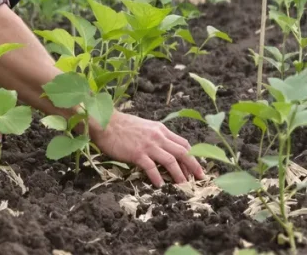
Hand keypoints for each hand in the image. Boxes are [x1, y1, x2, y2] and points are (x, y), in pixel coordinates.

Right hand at [89, 110, 205, 186]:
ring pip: (171, 160)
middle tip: (201, 178)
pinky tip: (160, 185)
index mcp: (161, 129)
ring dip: (179, 174)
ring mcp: (148, 144)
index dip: (193, 156)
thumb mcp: (145, 127)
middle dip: (194, 166)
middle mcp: (158, 136)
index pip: (183, 144)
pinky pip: (151, 167)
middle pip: (182, 152)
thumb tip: (165, 148)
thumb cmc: (123, 126)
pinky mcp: (137, 153)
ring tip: (184, 185)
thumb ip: (156, 136)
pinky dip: (157, 177)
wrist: (105, 122)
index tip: (197, 167)